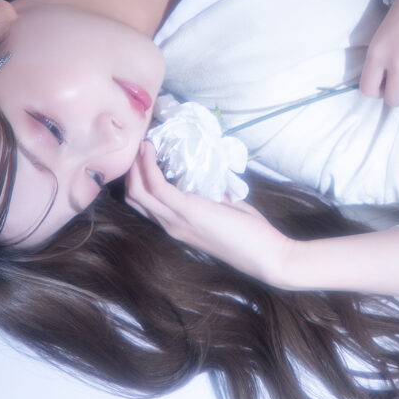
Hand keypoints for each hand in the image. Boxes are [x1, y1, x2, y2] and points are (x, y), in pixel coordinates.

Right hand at [125, 141, 294, 284]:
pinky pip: (157, 186)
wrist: (268, 257)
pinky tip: (151, 149)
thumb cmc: (252, 234)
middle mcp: (170, 224)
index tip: (144, 153)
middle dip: (131, 169)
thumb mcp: (227, 209)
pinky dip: (149, 165)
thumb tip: (207, 173)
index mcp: (178, 225)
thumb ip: (212, 195)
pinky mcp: (189, 211)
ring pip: (138, 192)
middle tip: (138, 144)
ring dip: (137, 164)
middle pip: (134, 197)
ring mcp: (177, 220)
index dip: (138, 177)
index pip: (143, 203)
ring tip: (142, 142)